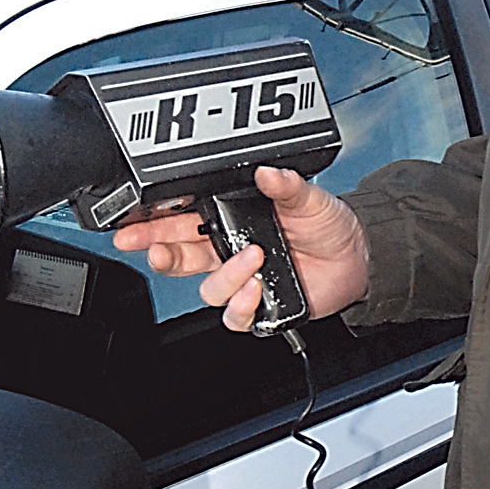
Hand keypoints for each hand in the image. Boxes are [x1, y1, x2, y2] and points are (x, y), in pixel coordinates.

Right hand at [112, 166, 369, 331]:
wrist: (356, 257)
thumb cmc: (327, 225)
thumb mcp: (308, 196)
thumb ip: (286, 184)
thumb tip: (267, 172)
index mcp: (231, 220)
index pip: (182, 219)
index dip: (154, 220)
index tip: (134, 218)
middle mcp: (229, 251)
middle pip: (178, 256)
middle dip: (157, 252)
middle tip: (150, 247)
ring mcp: (242, 279)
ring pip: (208, 288)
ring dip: (225, 276)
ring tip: (251, 260)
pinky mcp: (259, 305)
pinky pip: (235, 316)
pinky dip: (242, 305)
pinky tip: (257, 287)